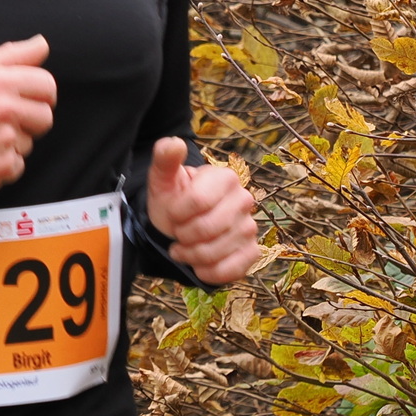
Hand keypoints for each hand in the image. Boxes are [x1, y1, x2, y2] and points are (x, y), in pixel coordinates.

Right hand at [0, 36, 56, 192]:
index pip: (47, 85)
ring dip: (15, 142)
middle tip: (9, 119)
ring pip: (30, 143)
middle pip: (45, 117)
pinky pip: (18, 165)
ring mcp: (3, 140)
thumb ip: (13, 54)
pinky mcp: (0, 166)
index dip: (42, 92)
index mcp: (0, 81)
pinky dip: (4, 163)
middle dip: (32, 119)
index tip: (30, 98)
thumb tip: (42, 44)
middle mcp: (4, 109)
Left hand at [145, 138, 261, 284]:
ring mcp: (250, 227)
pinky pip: (231, 270)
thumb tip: (173, 143)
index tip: (171, 214)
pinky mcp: (251, 252)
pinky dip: (208, 272)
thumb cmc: (173, 201)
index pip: (198, 202)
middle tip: (177, 234)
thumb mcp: (163, 181)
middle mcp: (244, 200)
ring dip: (191, 256)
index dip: (177, 214)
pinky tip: (198, 265)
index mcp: (225, 178)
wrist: (178, 227)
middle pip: (206, 229)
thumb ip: (165, 160)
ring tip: (184, 248)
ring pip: (215, 252)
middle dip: (183, 236)